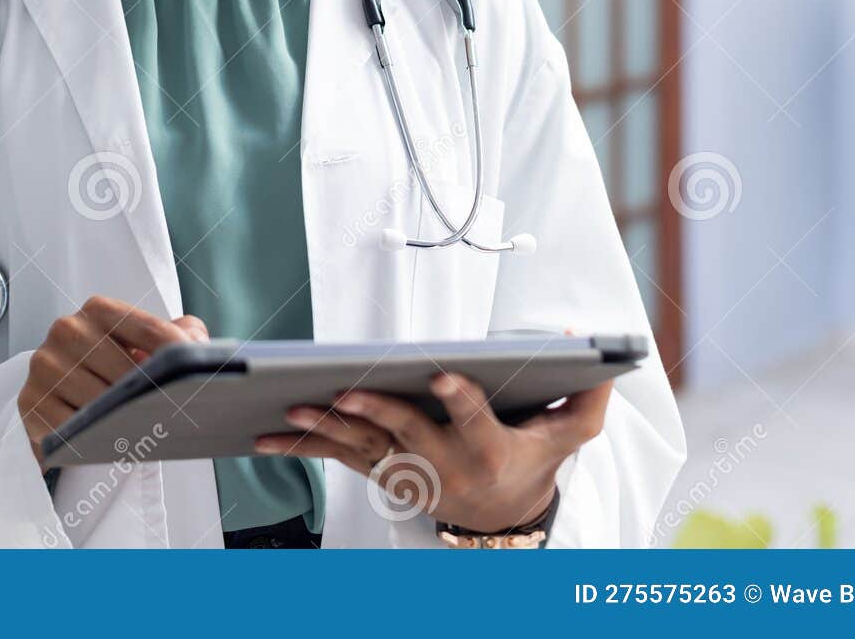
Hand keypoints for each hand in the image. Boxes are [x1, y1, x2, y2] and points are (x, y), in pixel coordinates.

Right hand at [18, 296, 207, 468]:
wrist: (60, 387)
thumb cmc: (110, 363)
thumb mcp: (144, 341)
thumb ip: (179, 333)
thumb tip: (196, 347)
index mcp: (99, 309)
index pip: (150, 330)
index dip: (178, 354)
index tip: (197, 376)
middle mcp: (67, 330)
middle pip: (125, 369)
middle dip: (152, 395)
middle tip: (175, 415)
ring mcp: (45, 365)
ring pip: (97, 402)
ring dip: (124, 422)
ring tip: (147, 431)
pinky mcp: (30, 402)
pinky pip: (68, 429)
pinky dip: (90, 440)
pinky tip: (107, 443)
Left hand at [254, 373, 613, 533]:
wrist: (503, 514)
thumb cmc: (533, 461)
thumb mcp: (571, 434)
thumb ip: (588, 394)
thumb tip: (584, 339)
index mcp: (489, 450)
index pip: (473, 420)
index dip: (458, 399)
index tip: (442, 376)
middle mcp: (444, 465)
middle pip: (406, 432)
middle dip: (374, 410)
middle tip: (346, 391)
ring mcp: (408, 471)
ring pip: (362, 446)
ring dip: (324, 428)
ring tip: (292, 409)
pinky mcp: (382, 472)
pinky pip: (338, 457)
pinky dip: (302, 445)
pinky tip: (266, 436)